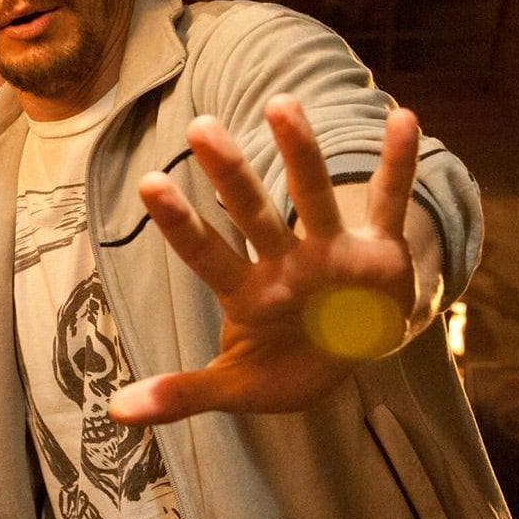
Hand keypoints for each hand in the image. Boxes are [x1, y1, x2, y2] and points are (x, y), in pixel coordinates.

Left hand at [111, 95, 422, 424]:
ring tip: (282, 104)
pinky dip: (399, 165)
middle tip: (201, 126)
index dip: (180, 223)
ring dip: (301, 151)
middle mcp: (285, 261)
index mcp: (248, 292)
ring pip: (313, 194)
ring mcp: (332, 251)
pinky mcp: (379, 250)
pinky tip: (403, 118)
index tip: (148, 183)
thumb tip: (114, 413)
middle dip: (230, 172)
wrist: (349, 361)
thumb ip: (181, 394)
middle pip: (252, 211)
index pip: (206, 252)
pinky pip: (389, 202)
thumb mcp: (236, 386)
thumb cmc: (285, 366)